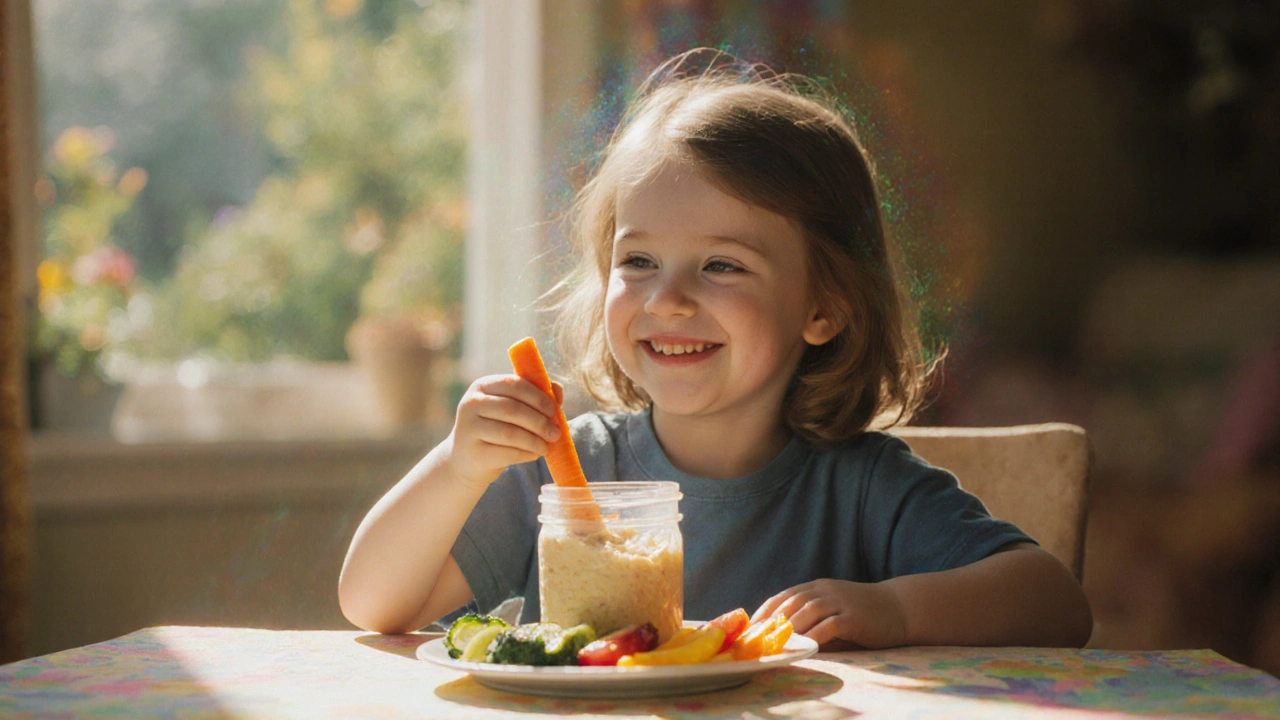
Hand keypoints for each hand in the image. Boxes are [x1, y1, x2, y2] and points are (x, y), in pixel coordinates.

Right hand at [442, 374, 563, 488]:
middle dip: (539, 422)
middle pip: (513, 409)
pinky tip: (534, 455)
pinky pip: (507, 453)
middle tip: (556, 433)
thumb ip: (534, 396)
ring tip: (546, 447)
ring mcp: (468, 428)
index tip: (555, 410)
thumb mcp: (510, 408)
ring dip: (535, 441)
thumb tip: (558, 390)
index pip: (514, 385)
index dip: (538, 397)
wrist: (467, 460)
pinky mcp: (473, 453)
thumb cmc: (495, 429)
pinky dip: (526, 454)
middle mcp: (471, 404)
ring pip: (510, 433)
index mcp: (482, 386)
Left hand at [753, 579, 907, 649]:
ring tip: (775, 644)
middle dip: (772, 620)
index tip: (750, 626)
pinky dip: (815, 636)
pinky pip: (830, 626)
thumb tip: (786, 639)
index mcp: (817, 587)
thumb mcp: (834, 610)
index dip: (766, 609)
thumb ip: (813, 619)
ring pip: (808, 611)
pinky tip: (805, 647)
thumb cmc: (863, 614)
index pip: (784, 596)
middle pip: (792, 602)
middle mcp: (825, 591)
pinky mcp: (853, 616)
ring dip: (790, 628)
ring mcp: (840, 601)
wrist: (899, 608)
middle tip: (757, 638)